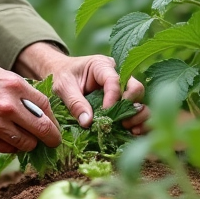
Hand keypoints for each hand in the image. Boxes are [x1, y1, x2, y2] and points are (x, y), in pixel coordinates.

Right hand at [0, 62, 62, 153]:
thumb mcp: (0, 75)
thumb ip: (22, 91)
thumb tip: (44, 110)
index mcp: (14, 86)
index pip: (46, 108)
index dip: (53, 120)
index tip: (54, 127)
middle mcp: (8, 106)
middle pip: (43, 130)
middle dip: (52, 139)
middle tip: (53, 142)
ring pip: (26, 144)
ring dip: (28, 143)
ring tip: (21, 136)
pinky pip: (7, 149)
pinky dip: (8, 145)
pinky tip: (0, 135)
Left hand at [15, 43, 150, 134]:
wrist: (59, 72)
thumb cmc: (62, 75)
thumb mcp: (63, 87)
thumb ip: (75, 103)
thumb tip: (88, 122)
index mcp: (102, 65)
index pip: (114, 80)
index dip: (113, 98)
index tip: (105, 113)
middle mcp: (117, 74)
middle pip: (135, 88)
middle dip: (131, 106)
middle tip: (122, 122)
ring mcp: (122, 87)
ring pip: (140, 100)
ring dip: (138, 115)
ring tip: (130, 129)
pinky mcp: (121, 100)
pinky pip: (135, 110)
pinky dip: (138, 121)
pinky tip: (133, 132)